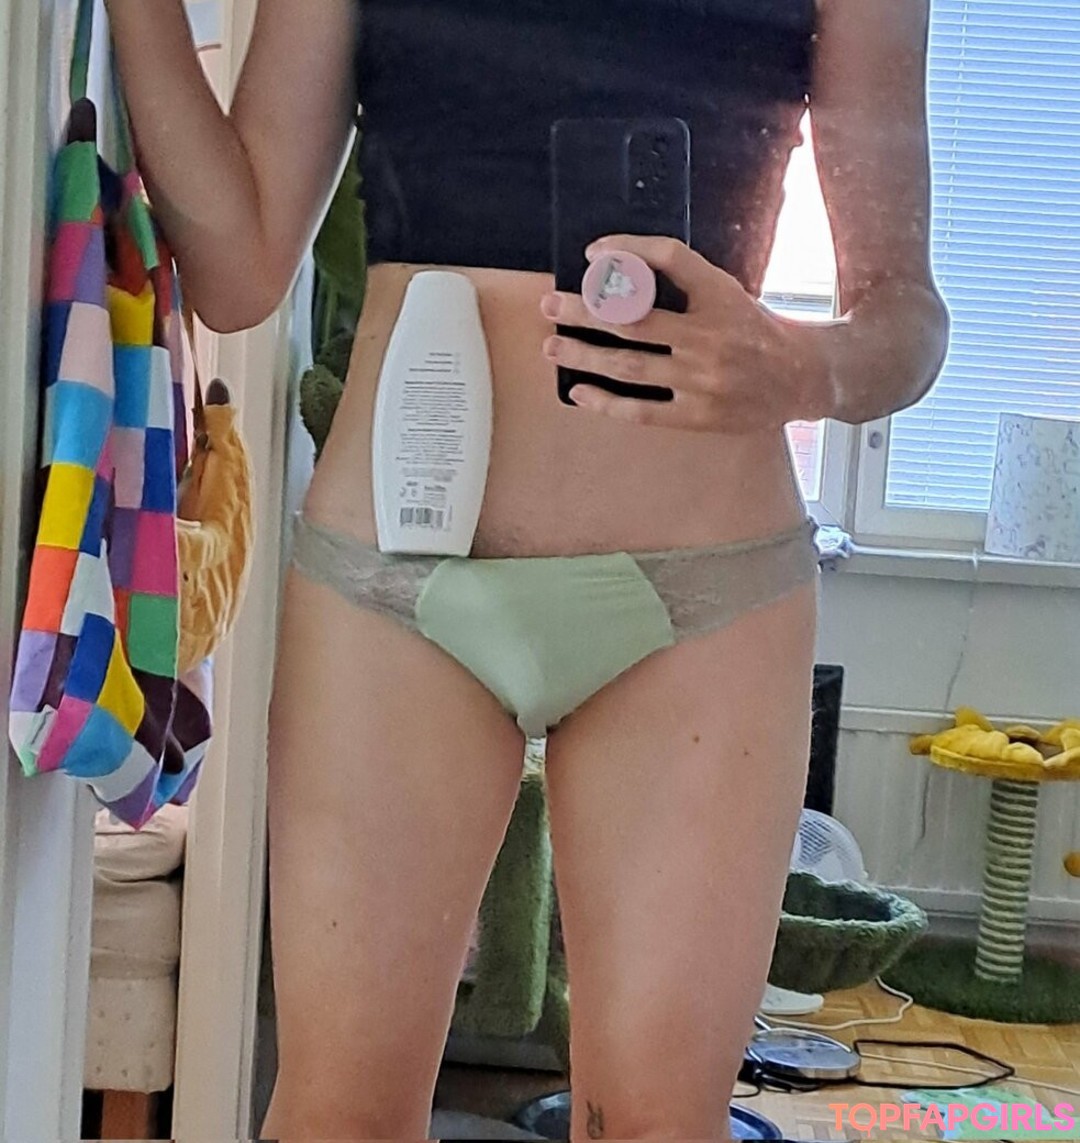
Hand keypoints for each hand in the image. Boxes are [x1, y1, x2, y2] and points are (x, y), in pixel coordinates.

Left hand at [540, 235, 834, 432]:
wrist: (801, 378)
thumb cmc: (755, 331)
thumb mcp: (729, 293)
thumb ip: (685, 284)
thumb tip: (618, 275)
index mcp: (720, 296)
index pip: (669, 259)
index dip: (627, 251)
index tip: (593, 253)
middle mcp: (709, 336)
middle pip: (633, 319)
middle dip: (584, 310)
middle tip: (550, 304)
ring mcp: (702, 379)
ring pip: (629, 366)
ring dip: (584, 355)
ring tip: (552, 346)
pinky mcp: (698, 415)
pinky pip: (642, 410)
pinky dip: (606, 402)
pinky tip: (580, 391)